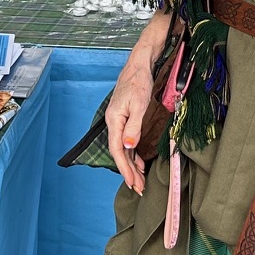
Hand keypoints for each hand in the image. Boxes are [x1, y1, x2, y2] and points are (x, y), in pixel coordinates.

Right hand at [106, 16, 170, 192]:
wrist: (139, 66)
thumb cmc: (139, 82)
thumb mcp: (139, 104)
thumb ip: (134, 127)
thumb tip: (129, 147)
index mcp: (114, 120)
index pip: (117, 150)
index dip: (125, 168)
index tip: (133, 182)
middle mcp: (114, 123)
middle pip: (120, 153)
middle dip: (129, 172)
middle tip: (139, 189)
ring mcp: (119, 122)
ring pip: (124, 149)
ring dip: (132, 166)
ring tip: (140, 182)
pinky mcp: (126, 120)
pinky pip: (127, 142)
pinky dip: (133, 155)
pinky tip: (139, 164)